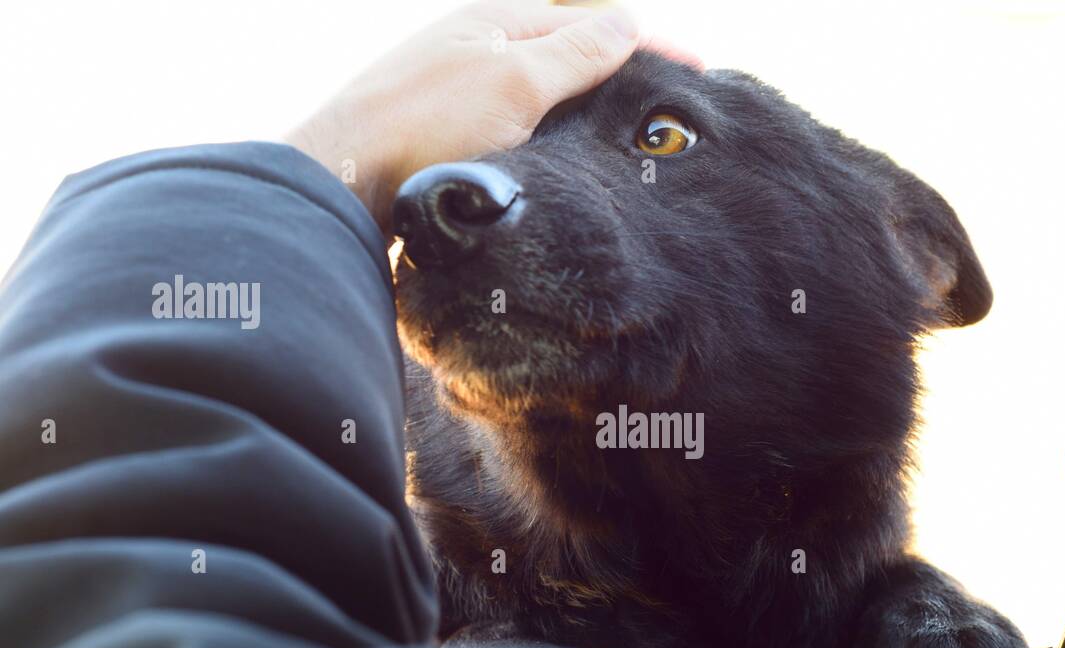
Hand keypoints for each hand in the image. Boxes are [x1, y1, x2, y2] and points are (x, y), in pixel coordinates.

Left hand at [287, 1, 679, 234]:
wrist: (343, 184)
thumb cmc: (423, 124)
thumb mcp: (514, 81)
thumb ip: (574, 53)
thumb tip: (626, 24)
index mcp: (497, 23)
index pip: (590, 21)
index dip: (646, 43)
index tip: (698, 68)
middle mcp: (478, 51)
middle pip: (567, 54)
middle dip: (619, 71)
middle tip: (666, 102)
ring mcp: (461, 95)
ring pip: (542, 96)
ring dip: (585, 108)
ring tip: (626, 134)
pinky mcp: (447, 139)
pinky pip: (519, 128)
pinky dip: (553, 137)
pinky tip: (563, 162)